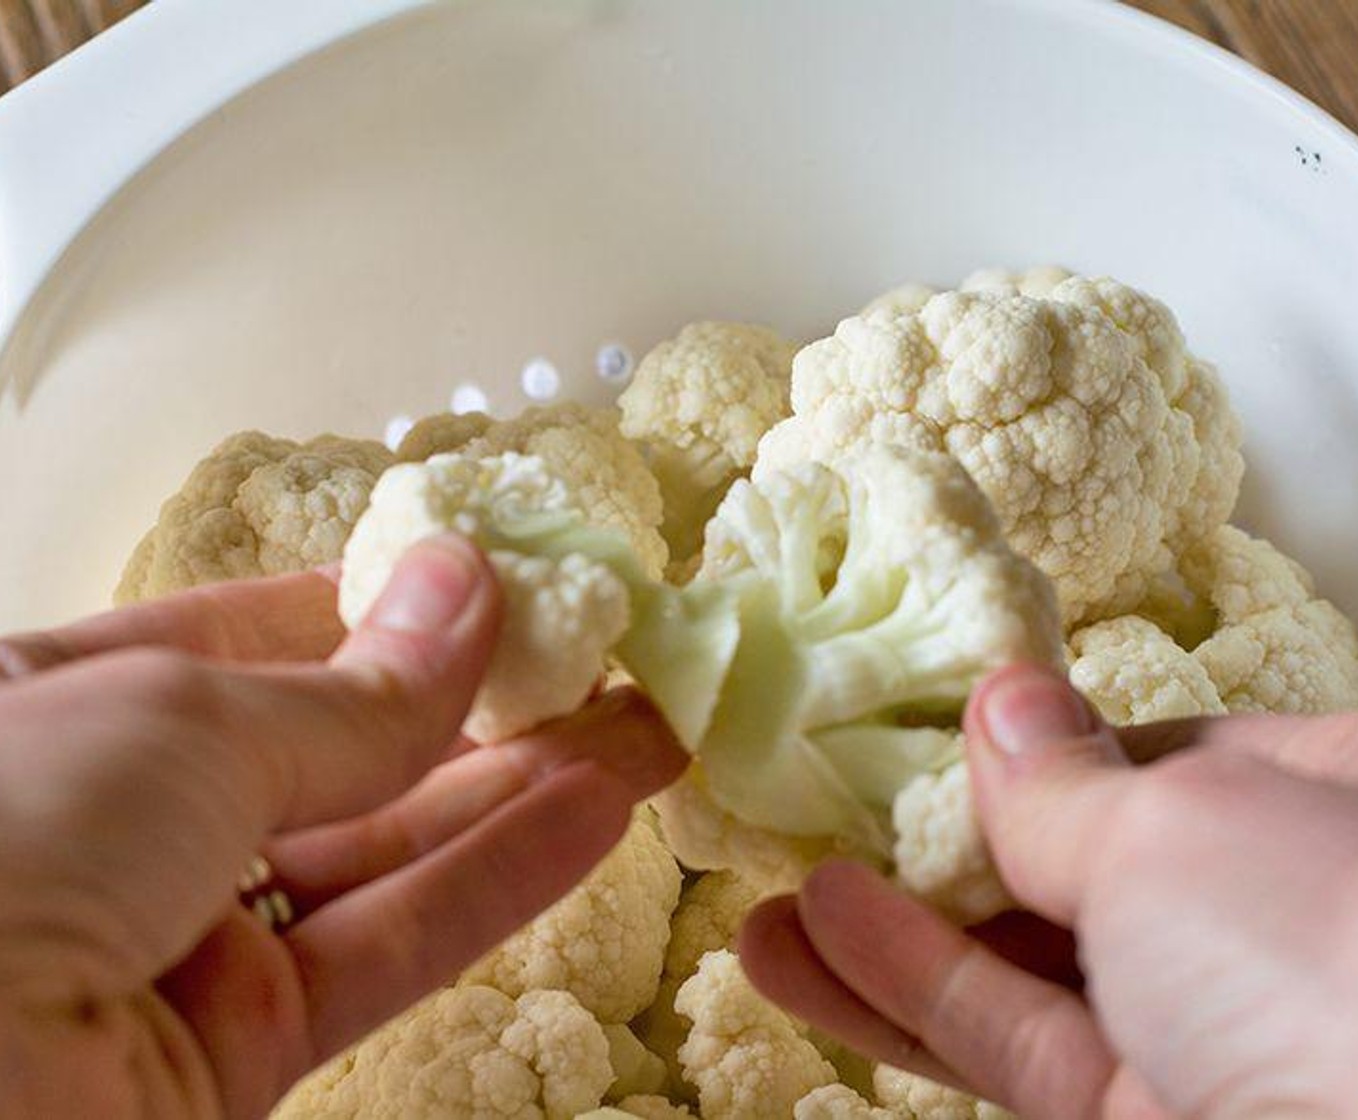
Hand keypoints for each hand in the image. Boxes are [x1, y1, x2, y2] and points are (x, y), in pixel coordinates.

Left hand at [0, 538, 685, 1119]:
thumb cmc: (8, 839)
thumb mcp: (181, 723)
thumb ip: (350, 689)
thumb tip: (468, 589)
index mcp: (47, 703)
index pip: (241, 638)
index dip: (374, 607)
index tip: (494, 579)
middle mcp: (111, 822)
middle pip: (328, 751)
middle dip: (473, 699)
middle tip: (599, 654)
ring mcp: (172, 945)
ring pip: (374, 852)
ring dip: (516, 788)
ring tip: (640, 727)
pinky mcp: (231, 1053)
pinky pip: (381, 950)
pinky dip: (494, 882)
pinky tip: (595, 813)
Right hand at [740, 663, 1357, 1118]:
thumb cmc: (1331, 941)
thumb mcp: (1182, 822)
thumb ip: (1067, 779)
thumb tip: (1005, 706)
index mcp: (1345, 803)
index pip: (1181, 756)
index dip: (1055, 741)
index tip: (945, 730)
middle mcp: (1287, 920)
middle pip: (1087, 868)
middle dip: (950, 842)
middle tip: (833, 809)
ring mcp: (1218, 1034)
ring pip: (1029, 969)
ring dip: (893, 930)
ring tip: (777, 892)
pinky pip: (1011, 1044)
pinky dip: (909, 994)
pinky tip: (808, 944)